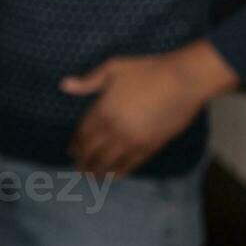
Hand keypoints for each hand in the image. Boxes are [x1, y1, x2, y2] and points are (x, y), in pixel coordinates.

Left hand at [61, 39, 238, 176]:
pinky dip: (120, 172)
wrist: (181, 82)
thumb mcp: (113, 68)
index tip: (71, 150)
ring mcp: (133, 140)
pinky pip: (131, 164)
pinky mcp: (151, 146)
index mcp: (103, 110)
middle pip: (93, 150)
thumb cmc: (146, 71)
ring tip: (91, 176)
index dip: (76, 143)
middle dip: (84, 160)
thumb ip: (88, 81)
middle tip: (78, 167)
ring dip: (98, 170)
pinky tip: (114, 176)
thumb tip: (64, 85)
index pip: (83, 133)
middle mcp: (115, 129)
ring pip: (110, 161)